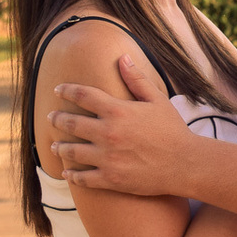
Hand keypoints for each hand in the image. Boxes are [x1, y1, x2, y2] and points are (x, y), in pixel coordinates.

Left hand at [49, 56, 191, 194]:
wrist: (185, 164)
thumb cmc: (173, 130)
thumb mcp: (158, 100)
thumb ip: (137, 80)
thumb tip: (122, 58)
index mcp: (118, 111)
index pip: (83, 96)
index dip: (67, 91)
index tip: (58, 90)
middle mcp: (108, 133)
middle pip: (72, 123)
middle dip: (58, 119)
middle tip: (51, 117)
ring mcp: (107, 158)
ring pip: (71, 152)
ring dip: (60, 147)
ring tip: (55, 146)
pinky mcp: (110, 178)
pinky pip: (82, 178)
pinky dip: (72, 175)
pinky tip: (67, 172)